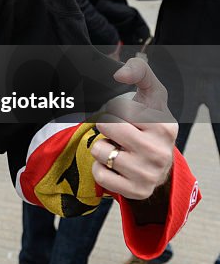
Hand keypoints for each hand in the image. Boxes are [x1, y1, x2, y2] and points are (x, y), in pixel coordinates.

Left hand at [90, 58, 176, 199]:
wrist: (159, 166)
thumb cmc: (149, 125)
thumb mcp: (151, 96)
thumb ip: (140, 72)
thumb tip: (120, 72)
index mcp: (164, 126)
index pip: (118, 106)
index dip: (116, 109)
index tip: (128, 117)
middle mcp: (159, 151)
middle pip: (105, 125)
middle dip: (105, 125)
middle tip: (118, 133)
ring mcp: (148, 173)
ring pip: (99, 150)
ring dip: (102, 147)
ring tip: (118, 149)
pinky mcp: (136, 191)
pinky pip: (99, 173)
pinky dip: (101, 167)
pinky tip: (115, 166)